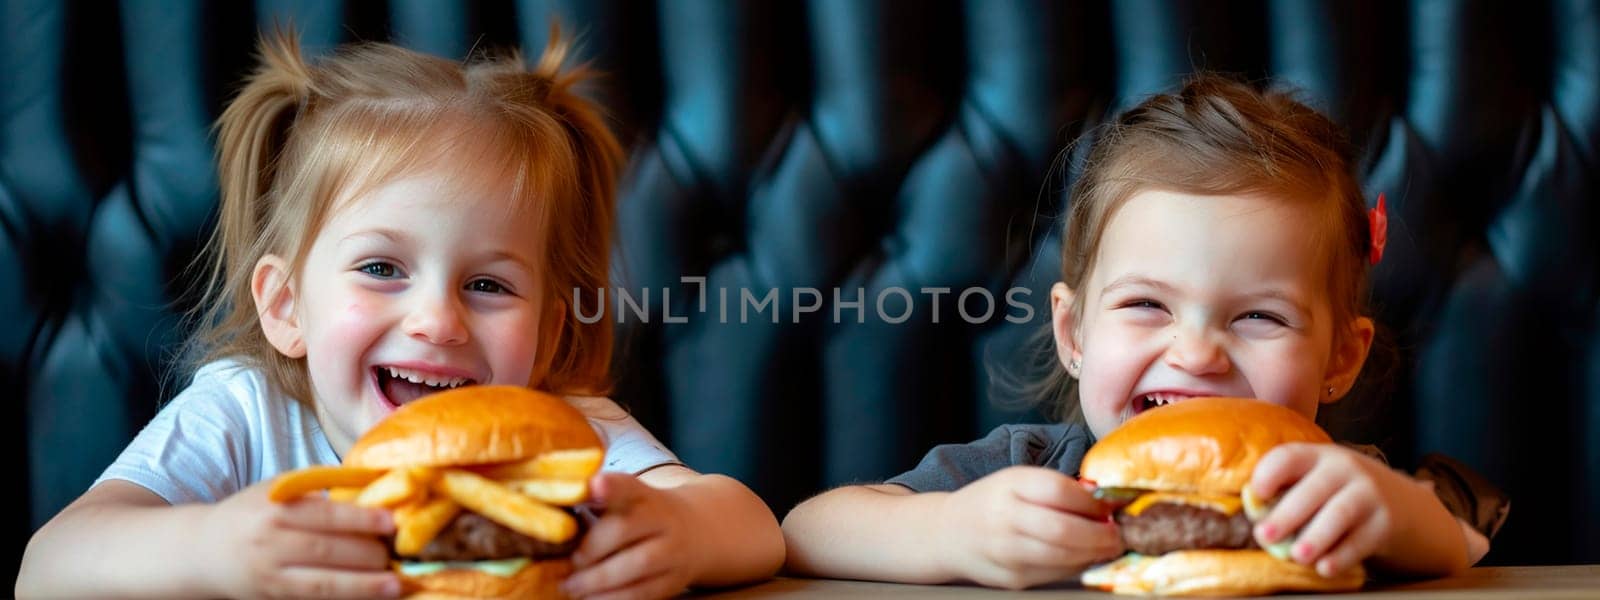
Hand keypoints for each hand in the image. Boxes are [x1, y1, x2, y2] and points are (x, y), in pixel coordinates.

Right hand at [200, 481, 399, 598]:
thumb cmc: (251, 513)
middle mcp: (269, 543)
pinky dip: (343, 599)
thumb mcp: (278, 490)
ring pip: (322, 584)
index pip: (324, 515)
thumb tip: (374, 487)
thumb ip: (319, 488)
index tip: (392, 521)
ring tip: (394, 584)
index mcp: (274, 509)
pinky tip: (368, 596)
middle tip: (398, 552)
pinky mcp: (272, 598)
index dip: (360, 519)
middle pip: (326, 551)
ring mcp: (270, 576)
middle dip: (367, 553)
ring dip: (362, 585)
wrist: (202, 551)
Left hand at [563, 473, 695, 599]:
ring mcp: (673, 550)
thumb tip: (546, 509)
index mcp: (644, 494)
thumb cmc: (644, 515)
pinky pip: (643, 593)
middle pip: (625, 529)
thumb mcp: (629, 500)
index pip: (628, 485)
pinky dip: (612, 598)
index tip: (594, 485)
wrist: (698, 532)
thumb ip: (596, 501)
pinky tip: (591, 598)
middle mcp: (663, 518)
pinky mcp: (674, 579)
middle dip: (591, 549)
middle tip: (566, 563)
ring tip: (570, 586)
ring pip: (636, 565)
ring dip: (597, 580)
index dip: (612, 486)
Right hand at [935, 466, 1123, 588]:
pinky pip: (1055, 575)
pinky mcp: (1012, 579)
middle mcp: (1004, 519)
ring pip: (1063, 558)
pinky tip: (1084, 558)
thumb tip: (1106, 501)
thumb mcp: (1018, 481)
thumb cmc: (992, 503)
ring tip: (1108, 546)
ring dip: (1094, 554)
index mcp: (1009, 486)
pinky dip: (1077, 567)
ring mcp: (1006, 553)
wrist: (948, 534)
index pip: (1058, 491)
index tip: (1111, 506)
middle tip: (1119, 534)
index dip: (1092, 501)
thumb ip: (1057, 487)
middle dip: (1100, 535)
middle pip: (1063, 530)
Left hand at [1250, 443, 1428, 577]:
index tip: (1256, 494)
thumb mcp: (1316, 480)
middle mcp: (1345, 469)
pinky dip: (1341, 556)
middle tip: (1264, 536)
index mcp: (1317, 456)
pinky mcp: (1385, 522)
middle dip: (1286, 514)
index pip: (1289, 457)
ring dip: (1315, 537)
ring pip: (1339, 515)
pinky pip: (1361, 541)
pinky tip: (1324, 568)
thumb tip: (1253, 511)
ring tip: (1296, 555)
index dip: (1270, 473)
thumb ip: (1286, 491)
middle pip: (1313, 490)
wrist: (1402, 502)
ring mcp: (1368, 494)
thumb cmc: (1339, 492)